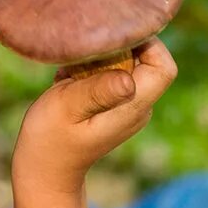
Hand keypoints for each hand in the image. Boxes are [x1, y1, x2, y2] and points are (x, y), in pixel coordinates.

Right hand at [12, 38, 176, 194]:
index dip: (146, 43)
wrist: (44, 171)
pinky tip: (70, 79)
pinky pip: (114, 73)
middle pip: (149, 60)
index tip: (112, 35)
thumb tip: (129, 79)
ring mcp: (128, 106)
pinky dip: (93, 68)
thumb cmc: (49, 140)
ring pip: (130, 64)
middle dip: (120, 46)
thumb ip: (97, 91)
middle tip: (84, 51)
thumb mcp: (66, 109)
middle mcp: (139, 107)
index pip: (163, 66)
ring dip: (102, 57)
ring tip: (72, 70)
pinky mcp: (114, 104)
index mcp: (133, 107)